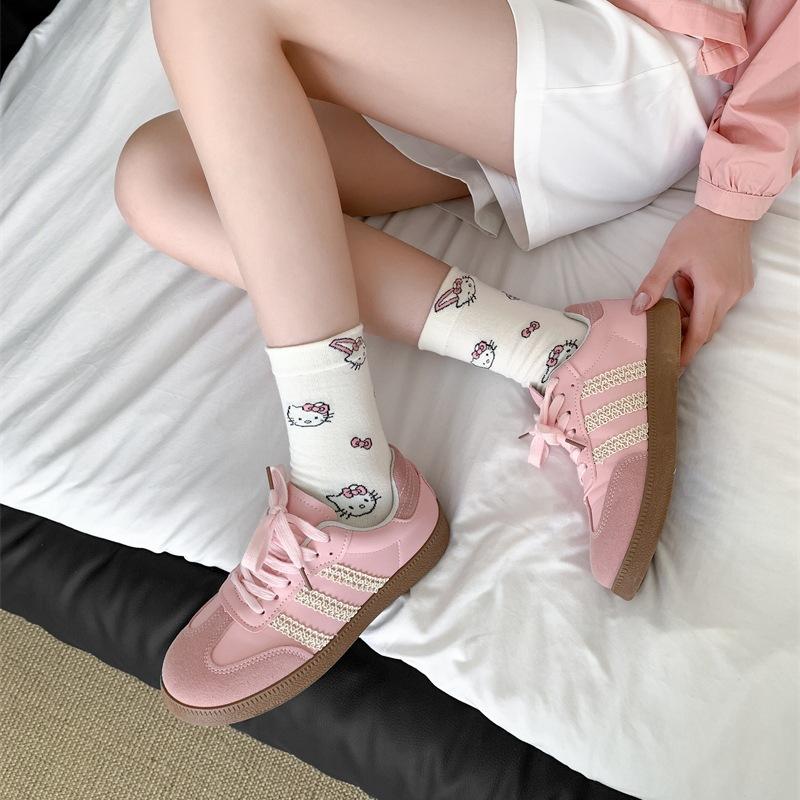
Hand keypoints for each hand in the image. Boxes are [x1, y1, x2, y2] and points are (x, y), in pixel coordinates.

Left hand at [631, 205, 753, 367]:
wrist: (728, 209)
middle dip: (685, 330)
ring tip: (680, 283)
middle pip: (706, 328)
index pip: (698, 334)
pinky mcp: (743, 283)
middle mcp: (730, 295)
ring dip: (693, 310)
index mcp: (712, 292)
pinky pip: (721, 303)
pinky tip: (693, 279)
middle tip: (666, 323)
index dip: (685, 352)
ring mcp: (739, 290)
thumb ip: (653, 285)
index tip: (674, 367)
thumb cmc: (697, 230)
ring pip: (713, 315)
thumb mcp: (669, 257)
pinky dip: (704, 300)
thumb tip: (637, 310)